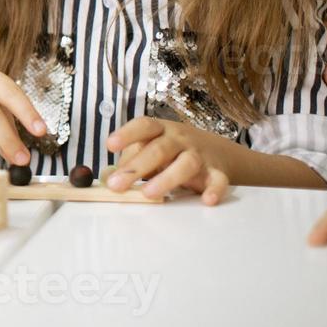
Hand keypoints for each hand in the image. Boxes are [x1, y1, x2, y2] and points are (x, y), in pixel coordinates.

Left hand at [106, 117, 230, 203]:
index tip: (110, 145)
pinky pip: (218, 181)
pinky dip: (214, 190)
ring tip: (148, 194)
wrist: (218, 151)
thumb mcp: (152, 146)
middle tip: (116, 185)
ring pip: (186, 164)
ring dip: (167, 178)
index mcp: (161, 130)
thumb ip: (132, 158)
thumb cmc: (173, 150)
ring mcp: (200, 155)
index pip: (144, 126)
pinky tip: (207, 200)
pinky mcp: (217, 173)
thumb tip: (108, 177)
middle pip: (159, 149)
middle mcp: (180, 139)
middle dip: (136, 167)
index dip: (127, 134)